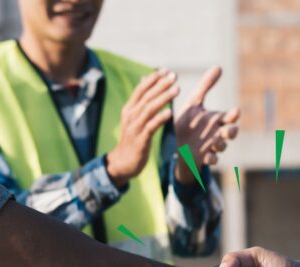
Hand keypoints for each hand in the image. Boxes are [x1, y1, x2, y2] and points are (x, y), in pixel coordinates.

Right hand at [107, 69, 179, 186]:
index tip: (166, 70)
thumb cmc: (133, 139)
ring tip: (176, 90)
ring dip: (163, 98)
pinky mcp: (140, 140)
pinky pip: (151, 127)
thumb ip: (141, 103)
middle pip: (147, 96)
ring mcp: (135, 128)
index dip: (153, 79)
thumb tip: (144, 83)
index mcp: (129, 109)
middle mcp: (131, 116)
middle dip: (161, 85)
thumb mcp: (134, 119)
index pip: (141, 90)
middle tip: (175, 76)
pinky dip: (160, 119)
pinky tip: (170, 113)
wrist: (123, 163)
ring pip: (149, 109)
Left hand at [174, 66, 239, 181]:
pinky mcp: (204, 157)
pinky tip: (209, 156)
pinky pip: (213, 160)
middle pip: (231, 133)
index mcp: (217, 120)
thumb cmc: (189, 121)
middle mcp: (218, 133)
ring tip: (215, 142)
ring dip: (221, 145)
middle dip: (232, 132)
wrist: (177, 143)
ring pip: (223, 147)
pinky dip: (212, 159)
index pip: (229, 117)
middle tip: (229, 130)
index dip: (233, 115)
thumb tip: (219, 67)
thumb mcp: (194, 102)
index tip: (235, 111)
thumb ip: (206, 86)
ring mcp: (212, 146)